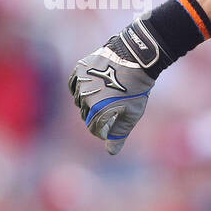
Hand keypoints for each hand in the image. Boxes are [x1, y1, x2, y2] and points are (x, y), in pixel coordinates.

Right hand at [67, 35, 155, 154]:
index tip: (113, 124)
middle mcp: (86, 98)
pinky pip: (74, 85)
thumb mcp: (132, 114)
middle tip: (112, 106)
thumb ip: (119, 134)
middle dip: (97, 115)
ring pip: (79, 100)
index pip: (95, 130)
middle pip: (86, 115)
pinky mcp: (79, 70)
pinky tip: (92, 87)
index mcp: (99, 111)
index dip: (105, 130)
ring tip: (105, 95)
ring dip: (88, 101)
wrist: (135, 58)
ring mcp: (81, 83)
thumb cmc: (137, 89)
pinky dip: (80, 89)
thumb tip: (111, 152)